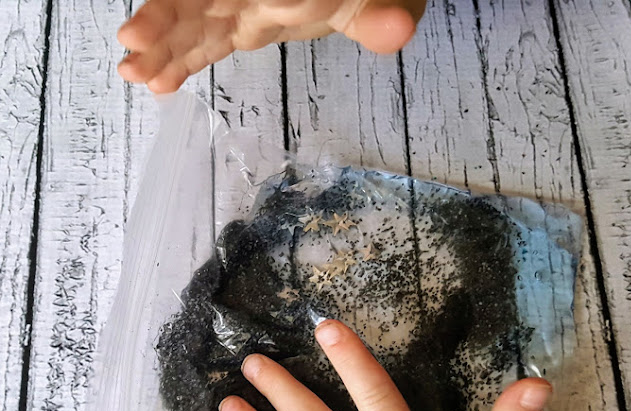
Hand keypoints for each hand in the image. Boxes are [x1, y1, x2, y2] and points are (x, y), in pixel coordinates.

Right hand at [117, 0, 426, 92]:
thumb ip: (381, 15)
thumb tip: (398, 32)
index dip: (183, 9)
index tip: (152, 29)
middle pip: (199, 4)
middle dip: (164, 23)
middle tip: (131, 48)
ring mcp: (248, 8)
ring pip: (196, 25)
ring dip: (165, 49)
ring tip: (133, 73)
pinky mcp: (249, 26)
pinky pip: (210, 43)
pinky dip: (185, 62)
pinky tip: (161, 82)